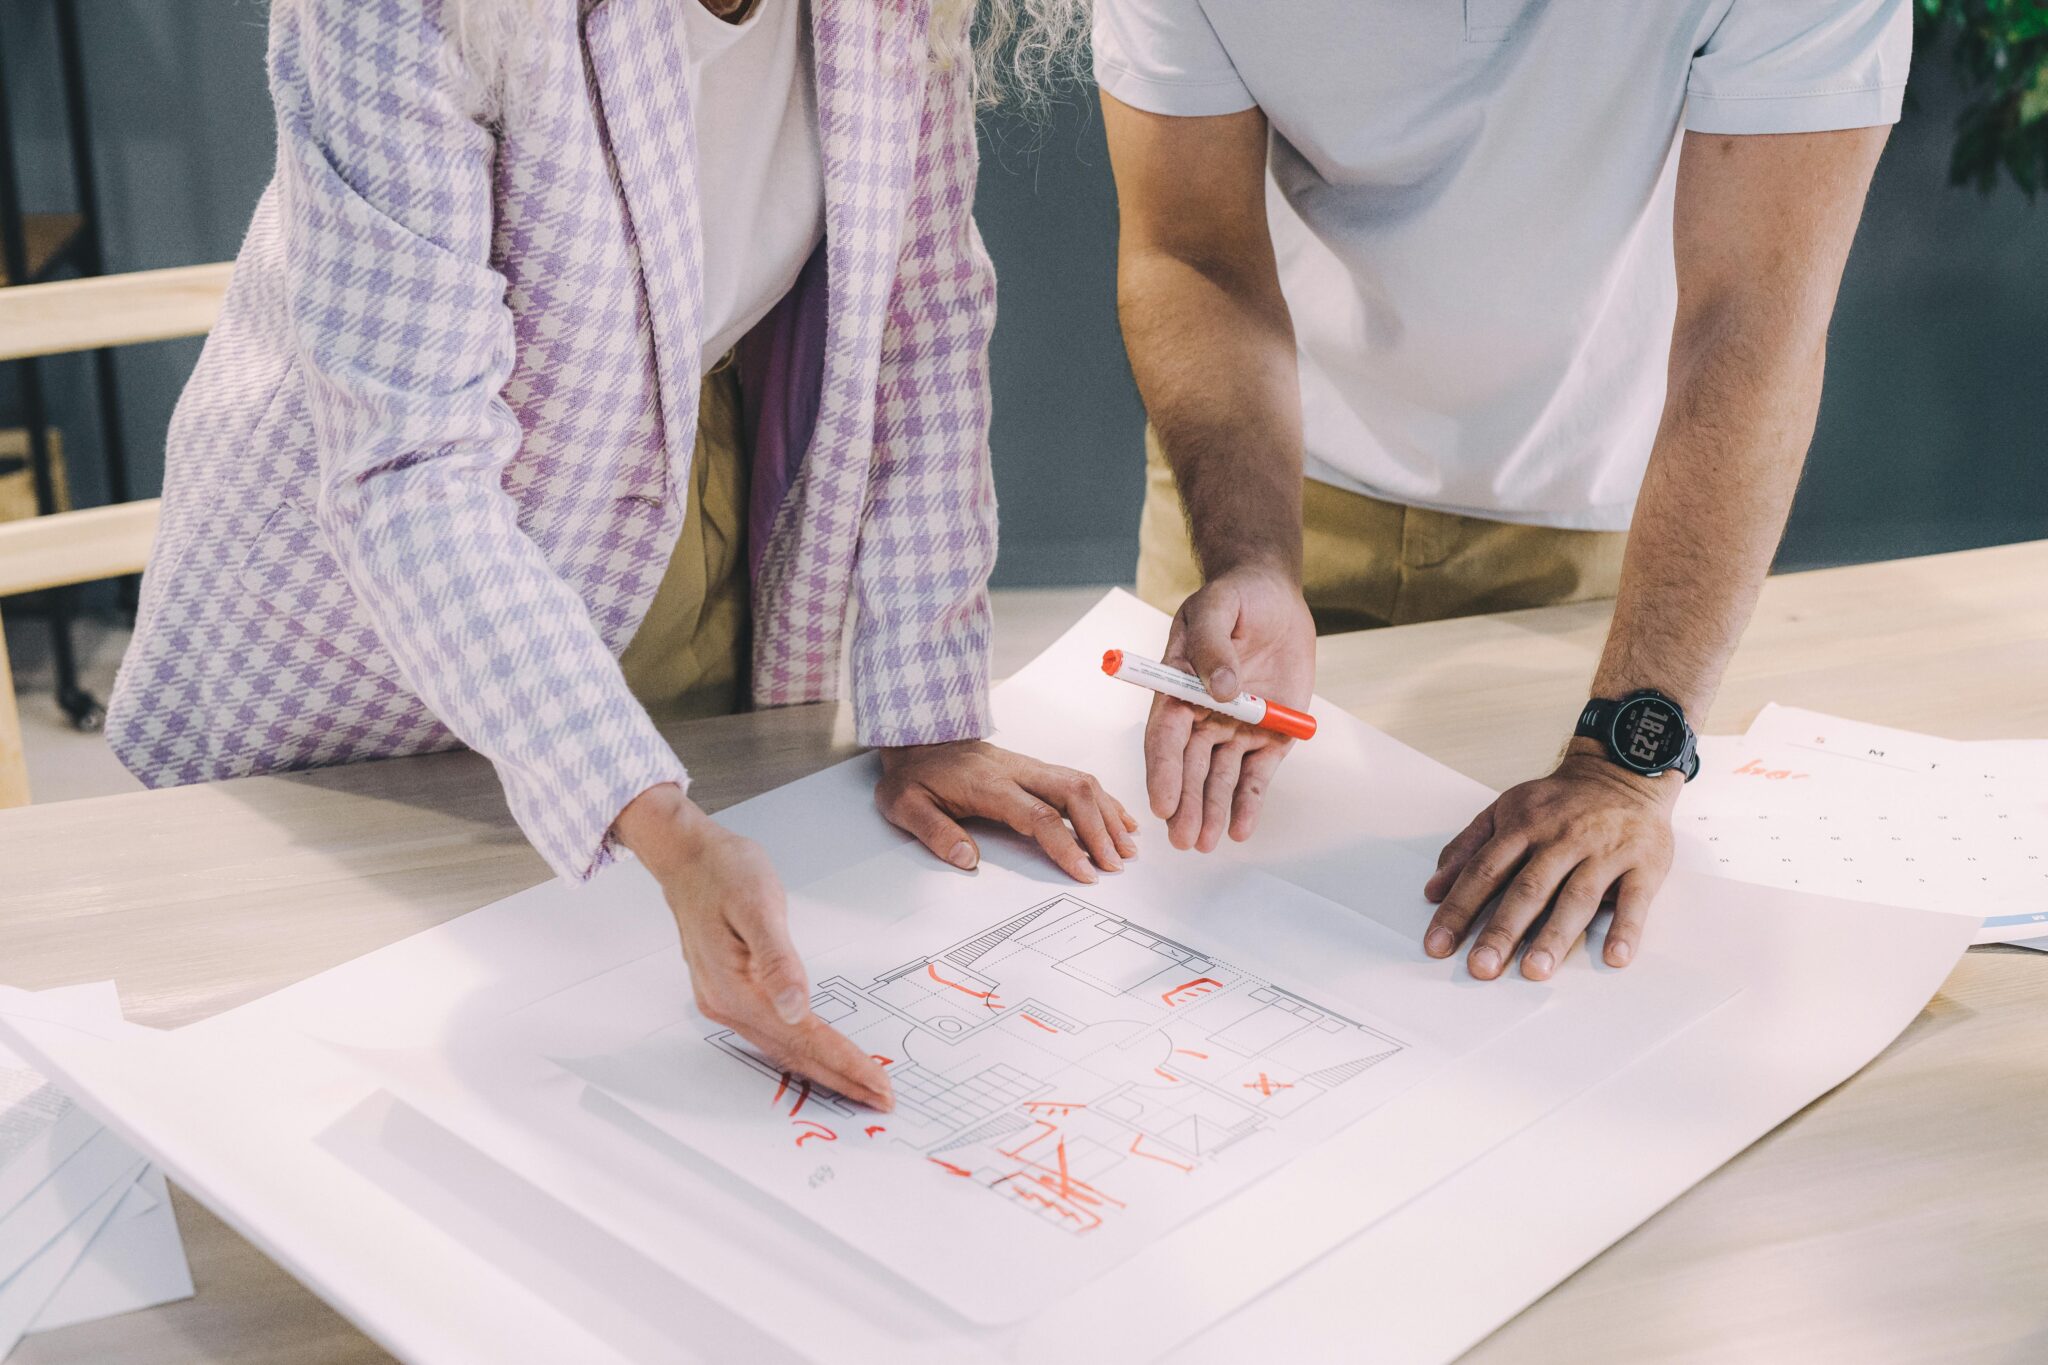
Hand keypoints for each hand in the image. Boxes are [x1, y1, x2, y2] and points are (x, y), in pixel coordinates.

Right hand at [615, 784, 892, 1109]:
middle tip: (881, 1100)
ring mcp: (723, 1002)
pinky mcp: (727, 992)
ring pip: (781, 1049)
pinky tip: (819, 1055)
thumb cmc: (723, 871)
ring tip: (859, 1086)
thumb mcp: (758, 905)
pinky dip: (801, 1050)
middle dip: (840, 1079)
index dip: (843, 1063)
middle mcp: (725, 1005)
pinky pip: (770, 1035)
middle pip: (792, 1054)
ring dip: (822, 1070)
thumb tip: (797, 1007)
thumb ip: (778, 959)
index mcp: (735, 989)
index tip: (878, 1085)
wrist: (687, 856)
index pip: (802, 1038)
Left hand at [875, 741, 1137, 882]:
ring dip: (1108, 815)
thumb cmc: (912, 776)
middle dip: (1101, 830)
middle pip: (1073, 792)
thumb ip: (935, 831)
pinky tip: (1120, 820)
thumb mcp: (904, 805)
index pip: (1039, 815)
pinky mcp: (1034, 769)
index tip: (1086, 872)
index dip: (1067, 845)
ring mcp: (1029, 767)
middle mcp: (1016, 771)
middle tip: (1116, 865)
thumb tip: (968, 859)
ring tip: (1127, 849)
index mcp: (989, 784)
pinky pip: (1077, 780)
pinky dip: (1104, 800)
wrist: (916, 739)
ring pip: (1081, 783)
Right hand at [1144, 565, 1315, 851]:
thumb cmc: (1234, 597)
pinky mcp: (1268, 735)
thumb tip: (1220, 690)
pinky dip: (1248, 803)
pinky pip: (1256, 775)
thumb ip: (1212, 647)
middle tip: (1183, 838)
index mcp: (1178, 689)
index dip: (1163, 771)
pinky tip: (1241, 829)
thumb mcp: (1216, 609)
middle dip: (1185, 805)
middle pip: (1189, 768)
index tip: (1162, 803)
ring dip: (1211, 811)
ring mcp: (1235, 728)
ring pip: (1219, 779)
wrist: (1271, 595)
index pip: (1165, 737)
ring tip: (1205, 844)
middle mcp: (1202, 715)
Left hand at [1422, 746, 1677, 979]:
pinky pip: (1635, 899)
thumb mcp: (1505, 811)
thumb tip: (1432, 890)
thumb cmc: (1557, 802)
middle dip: (1502, 930)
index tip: (1438, 945)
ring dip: (1555, 936)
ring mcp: (1604, 852)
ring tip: (1534, 970)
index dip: (1459, 909)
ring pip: (1576, 897)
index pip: (1483, 872)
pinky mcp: (1643, 863)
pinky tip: (1614, 957)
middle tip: (1481, 968)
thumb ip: (1467, 848)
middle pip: (1527, 890)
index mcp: (1522, 827)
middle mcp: (1561, 840)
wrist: (1622, 770)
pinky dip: (1626, 928)